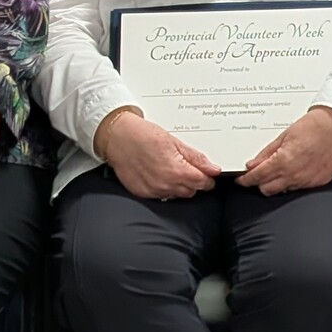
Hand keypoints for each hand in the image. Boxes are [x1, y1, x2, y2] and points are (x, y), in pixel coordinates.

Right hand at [99, 114, 220, 199]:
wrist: (118, 137)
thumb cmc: (144, 136)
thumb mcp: (175, 142)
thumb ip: (196, 158)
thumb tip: (213, 169)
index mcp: (176, 171)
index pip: (202, 183)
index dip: (208, 178)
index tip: (209, 173)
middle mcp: (165, 185)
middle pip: (191, 191)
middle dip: (194, 181)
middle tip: (188, 167)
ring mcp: (153, 191)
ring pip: (177, 195)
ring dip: (180, 185)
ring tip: (172, 168)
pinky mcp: (142, 193)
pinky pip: (161, 196)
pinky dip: (165, 187)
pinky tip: (160, 174)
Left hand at [238, 106, 331, 194]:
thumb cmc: (316, 125)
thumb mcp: (285, 135)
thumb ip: (267, 153)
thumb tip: (253, 164)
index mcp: (284, 161)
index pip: (258, 177)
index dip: (246, 180)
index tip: (242, 179)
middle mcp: (295, 175)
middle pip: (267, 189)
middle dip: (259, 183)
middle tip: (257, 174)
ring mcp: (307, 181)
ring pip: (283, 190)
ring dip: (276, 183)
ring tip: (278, 170)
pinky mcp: (318, 182)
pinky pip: (299, 188)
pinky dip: (292, 182)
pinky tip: (293, 171)